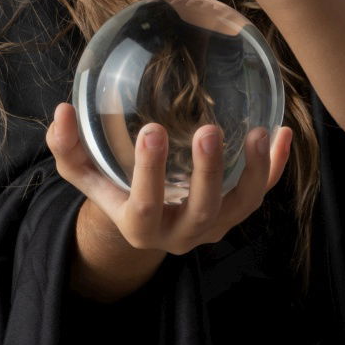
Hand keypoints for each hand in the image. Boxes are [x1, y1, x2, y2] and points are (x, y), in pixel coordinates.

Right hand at [45, 101, 293, 254]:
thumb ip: (69, 146)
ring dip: (254, 172)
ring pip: (241, 208)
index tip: (152, 129)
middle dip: (208, 173)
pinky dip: (276, 166)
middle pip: (201, 211)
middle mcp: (180, 233)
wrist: (142, 221)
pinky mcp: (235, 213)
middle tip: (208, 130)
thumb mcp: (84, 172)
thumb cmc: (112, 187)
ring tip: (259, 133)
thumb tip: (62, 110)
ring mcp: (213, 225)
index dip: (150, 172)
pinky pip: (261, 193)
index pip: (144, 206)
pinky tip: (282, 132)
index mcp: (139, 226)